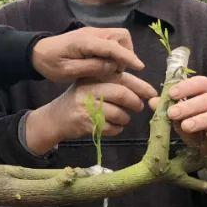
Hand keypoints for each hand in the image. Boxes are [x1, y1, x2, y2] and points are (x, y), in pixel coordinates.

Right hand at [25, 72, 157, 154]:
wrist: (55, 118)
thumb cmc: (78, 100)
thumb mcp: (91, 85)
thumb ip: (113, 83)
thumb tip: (145, 90)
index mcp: (93, 77)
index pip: (121, 78)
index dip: (140, 86)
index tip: (152, 93)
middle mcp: (89, 90)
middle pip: (121, 94)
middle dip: (135, 102)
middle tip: (139, 107)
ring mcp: (86, 108)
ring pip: (118, 113)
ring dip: (126, 118)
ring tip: (124, 118)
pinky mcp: (86, 124)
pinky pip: (111, 128)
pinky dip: (117, 129)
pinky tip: (114, 126)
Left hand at [31, 27, 144, 83]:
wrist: (38, 52)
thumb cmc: (50, 64)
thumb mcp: (68, 71)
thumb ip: (91, 68)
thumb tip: (113, 67)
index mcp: (85, 41)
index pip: (113, 46)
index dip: (128, 57)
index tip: (139, 67)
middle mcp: (92, 33)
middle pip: (121, 36)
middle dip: (126, 53)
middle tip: (117, 71)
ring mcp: (93, 32)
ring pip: (119, 37)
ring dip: (122, 52)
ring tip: (111, 69)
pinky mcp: (93, 36)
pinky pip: (112, 40)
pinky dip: (115, 51)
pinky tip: (106, 64)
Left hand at [151, 75, 206, 182]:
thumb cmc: (198, 131)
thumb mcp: (181, 120)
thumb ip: (170, 110)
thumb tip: (152, 101)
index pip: (201, 83)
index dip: (187, 87)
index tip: (171, 94)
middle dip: (188, 106)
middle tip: (172, 113)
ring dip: (200, 120)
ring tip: (185, 126)